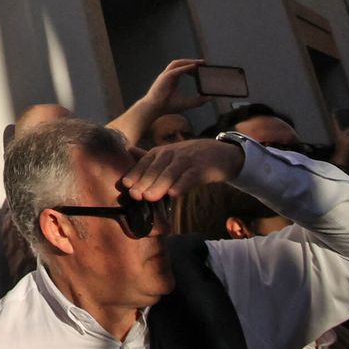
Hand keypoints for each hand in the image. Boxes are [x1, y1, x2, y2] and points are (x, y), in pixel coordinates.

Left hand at [119, 138, 244, 201]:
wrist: (224, 153)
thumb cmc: (192, 157)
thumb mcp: (169, 155)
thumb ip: (149, 157)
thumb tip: (128, 151)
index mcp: (162, 152)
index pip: (145, 163)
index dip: (135, 174)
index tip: (124, 186)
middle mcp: (173, 154)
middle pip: (156, 169)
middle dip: (144, 182)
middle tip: (134, 195)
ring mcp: (188, 160)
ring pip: (171, 173)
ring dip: (159, 185)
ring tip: (148, 197)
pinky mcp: (203, 168)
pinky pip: (191, 177)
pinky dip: (182, 184)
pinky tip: (174, 194)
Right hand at [141, 59, 210, 115]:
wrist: (154, 109)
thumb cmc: (167, 106)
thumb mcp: (187, 103)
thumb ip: (199, 100)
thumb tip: (210, 98)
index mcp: (172, 79)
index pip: (182, 69)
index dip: (192, 67)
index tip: (201, 67)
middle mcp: (168, 75)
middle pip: (180, 64)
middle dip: (191, 61)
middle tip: (203, 62)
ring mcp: (165, 75)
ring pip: (177, 63)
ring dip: (188, 61)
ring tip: (199, 62)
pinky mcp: (164, 77)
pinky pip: (176, 70)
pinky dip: (185, 67)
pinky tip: (193, 67)